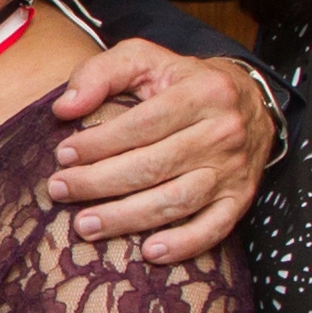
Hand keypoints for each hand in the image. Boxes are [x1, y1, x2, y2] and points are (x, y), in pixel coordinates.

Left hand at [45, 38, 271, 264]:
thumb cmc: (185, 82)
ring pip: (176, 200)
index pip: (143, 124)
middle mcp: (223, 131)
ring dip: (127, 218)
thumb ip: (101, 73)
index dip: (100, 143)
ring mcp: (234, 169)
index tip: (64, 155)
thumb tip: (65, 108)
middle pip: (154, 165)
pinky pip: (214, 229)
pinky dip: (183, 244)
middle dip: (100, 182)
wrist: (250, 101)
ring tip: (86, 226)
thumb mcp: (146, 60)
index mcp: (202, 92)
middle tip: (61, 190)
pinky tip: (149, 252)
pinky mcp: (240, 198)